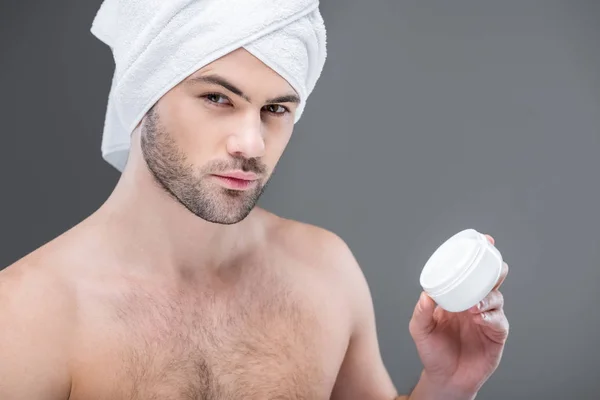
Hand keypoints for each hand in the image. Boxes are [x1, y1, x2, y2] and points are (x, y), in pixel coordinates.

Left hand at [408, 234, 509, 397]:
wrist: (444, 379)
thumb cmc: (433, 351)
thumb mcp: (420, 330)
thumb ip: (421, 312)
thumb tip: (426, 295)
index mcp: (458, 297)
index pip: (470, 273)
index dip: (478, 257)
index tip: (483, 241)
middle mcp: (475, 304)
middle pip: (490, 280)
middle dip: (494, 269)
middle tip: (491, 265)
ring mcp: (487, 319)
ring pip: (496, 298)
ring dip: (488, 296)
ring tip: (474, 304)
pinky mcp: (496, 336)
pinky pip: (498, 321)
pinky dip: (491, 316)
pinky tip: (480, 317)